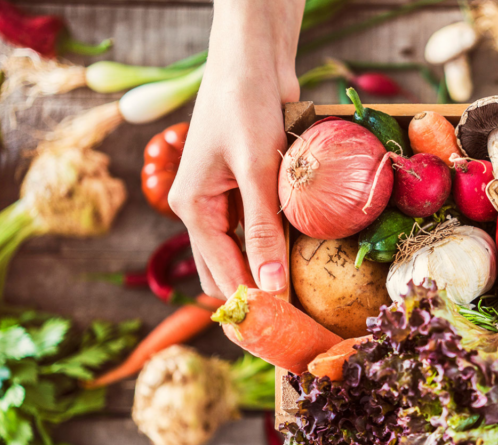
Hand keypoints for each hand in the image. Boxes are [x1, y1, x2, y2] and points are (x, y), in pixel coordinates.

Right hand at [169, 0, 303, 299]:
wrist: (253, 58)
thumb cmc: (245, 104)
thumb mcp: (256, 169)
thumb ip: (263, 227)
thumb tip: (269, 286)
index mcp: (194, 208)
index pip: (220, 272)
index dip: (249, 304)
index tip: (280, 332)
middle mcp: (205, 209)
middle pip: (226, 270)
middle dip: (255, 296)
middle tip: (294, 325)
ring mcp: (228, 200)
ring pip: (244, 253)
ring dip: (267, 273)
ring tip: (302, 302)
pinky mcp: (251, 189)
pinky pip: (261, 229)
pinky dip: (278, 246)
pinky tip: (303, 260)